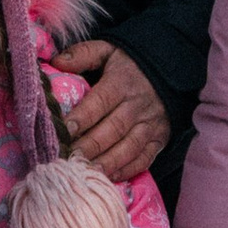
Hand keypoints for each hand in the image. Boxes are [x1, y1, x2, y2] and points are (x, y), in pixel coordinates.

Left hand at [54, 40, 171, 180]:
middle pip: (112, 129)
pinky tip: (108, 176)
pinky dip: (127, 170)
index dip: (82, 117)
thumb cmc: (129, 64)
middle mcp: (137, 106)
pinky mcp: (159, 139)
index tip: (64, 130)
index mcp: (121, 83)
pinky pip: (144, 159)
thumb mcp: (107, 51)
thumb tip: (57, 63)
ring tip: (86, 171)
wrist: (170, 69)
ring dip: (107, 162)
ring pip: (128, 148)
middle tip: (68, 158)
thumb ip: (82, 55)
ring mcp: (150, 125)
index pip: (100, 102)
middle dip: (90, 146)